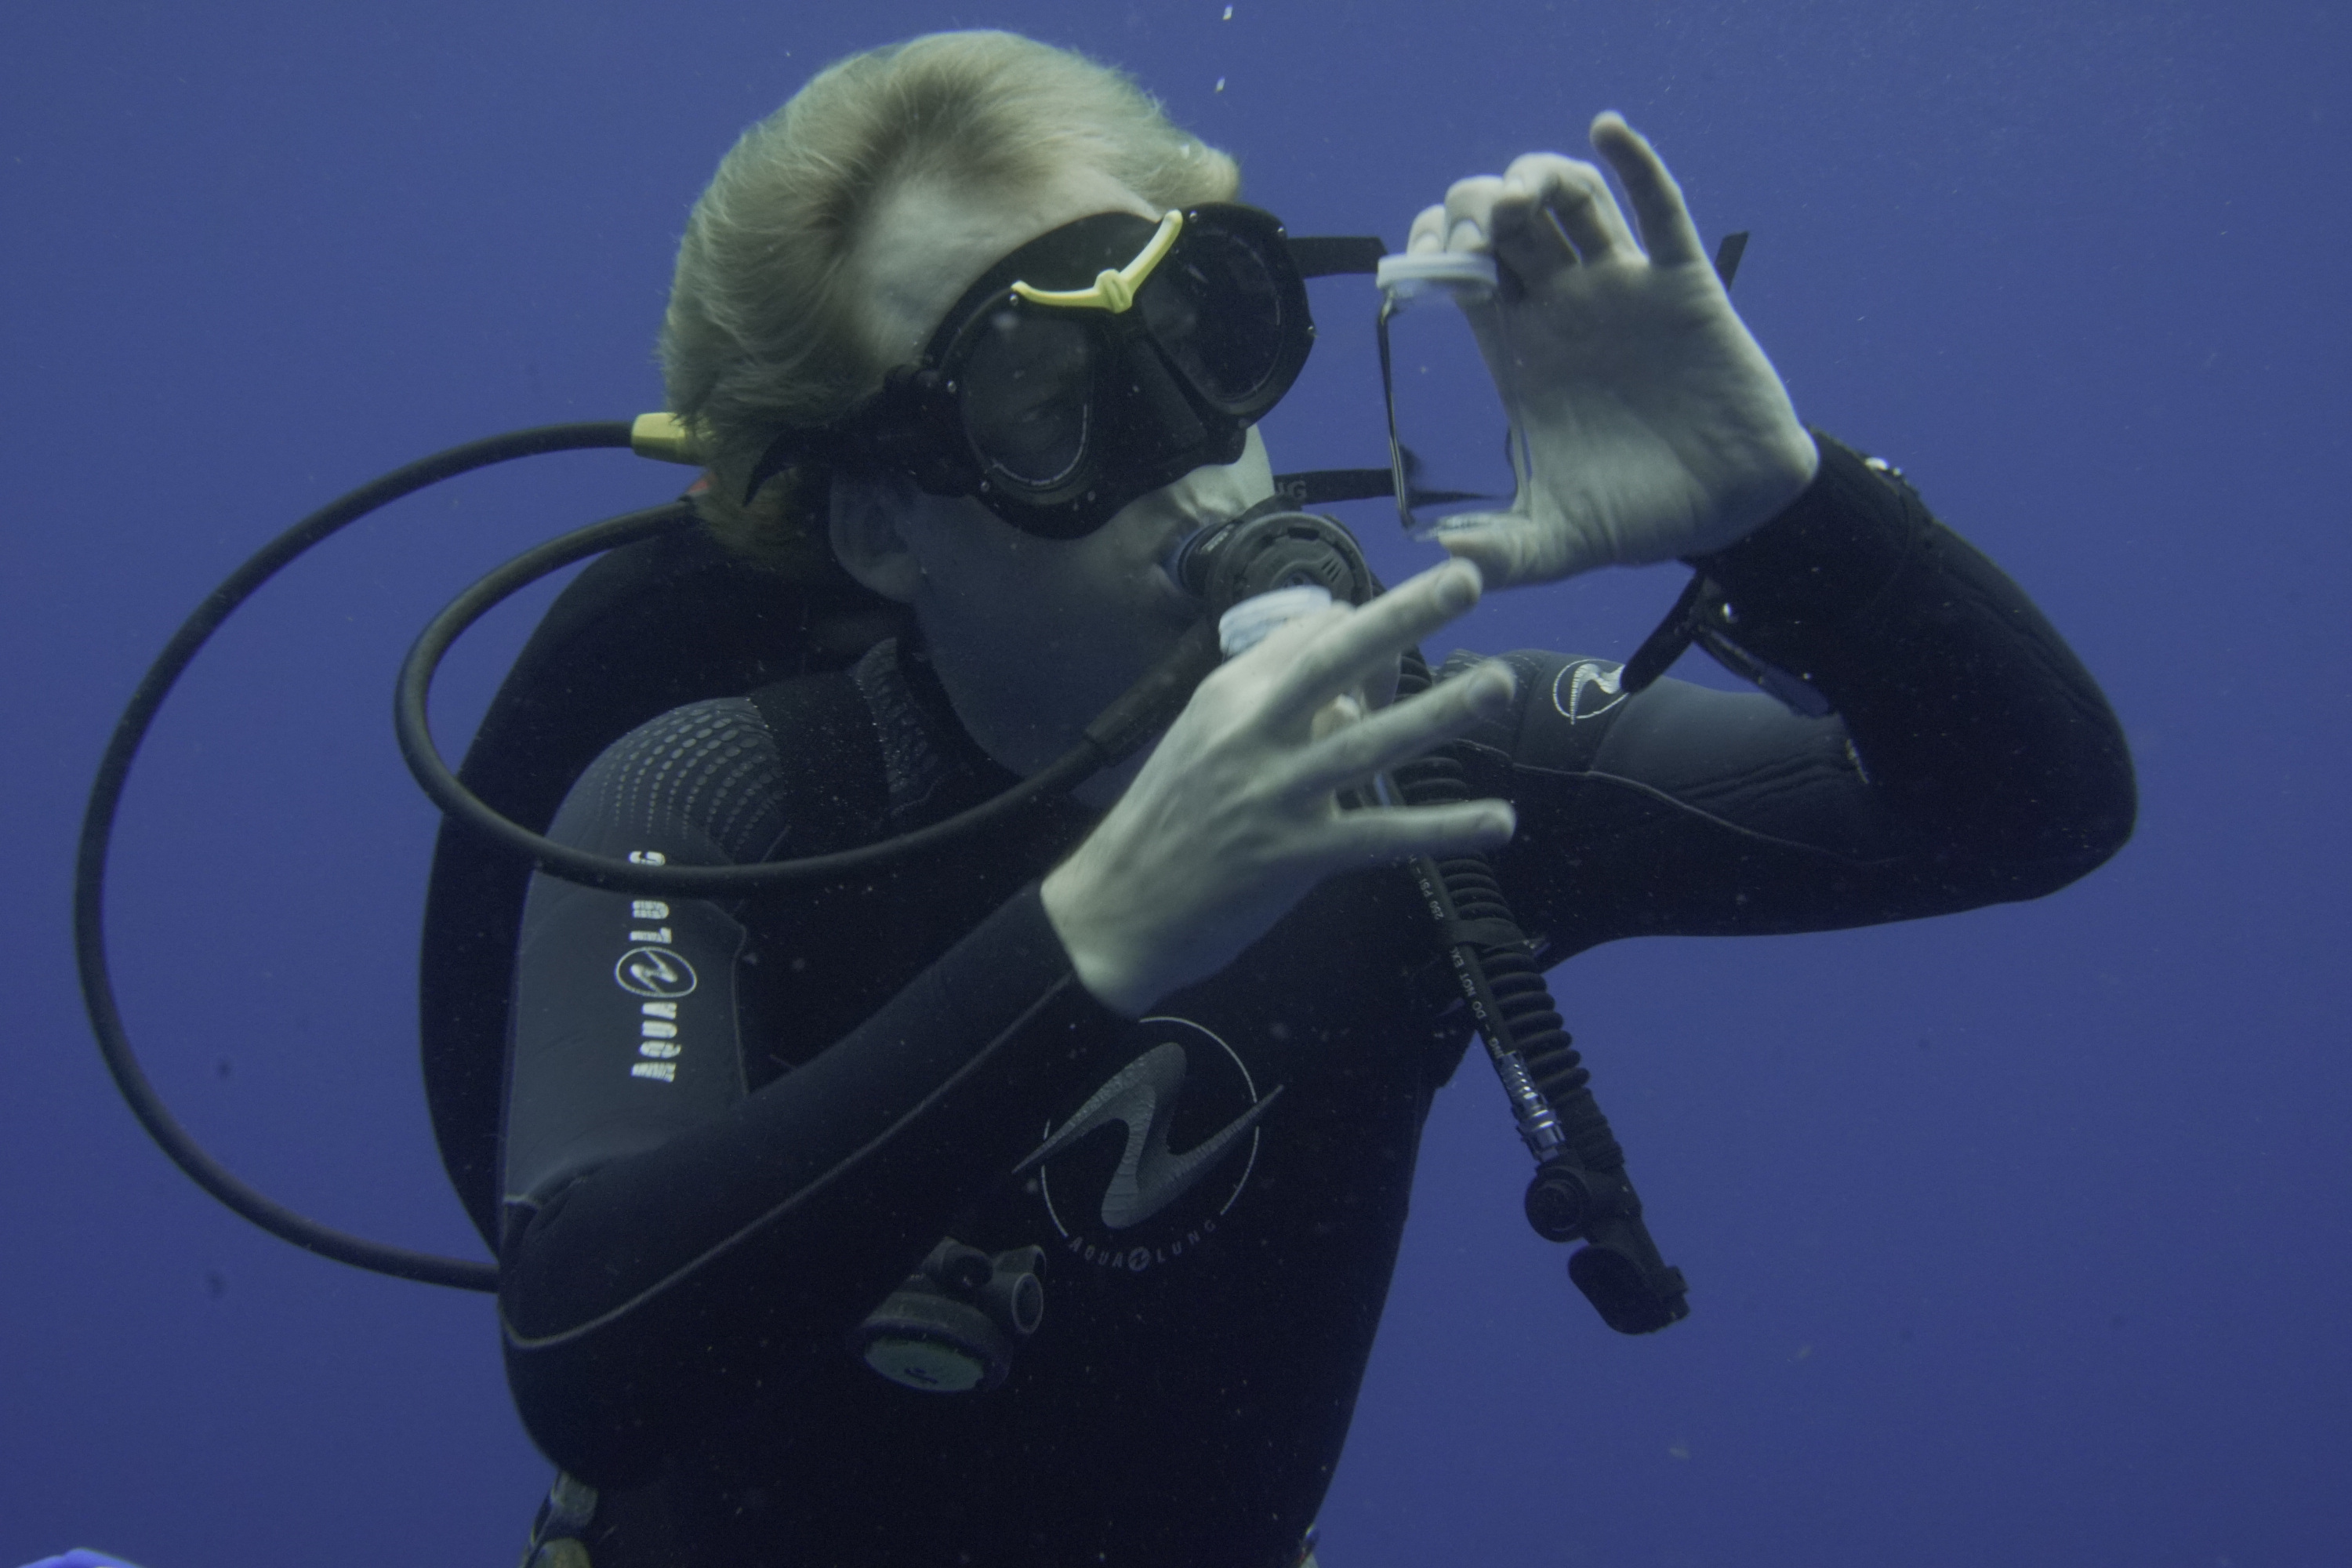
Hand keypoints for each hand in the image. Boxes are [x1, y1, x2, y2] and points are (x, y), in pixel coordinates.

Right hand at [1041, 560, 1517, 1016]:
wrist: (1118, 908)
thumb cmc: (1170, 818)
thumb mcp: (1206, 739)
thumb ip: (1274, 702)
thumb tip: (1351, 671)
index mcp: (1228, 695)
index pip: (1310, 637)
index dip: (1368, 625)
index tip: (1405, 628)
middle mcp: (1250, 733)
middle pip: (1336, 660)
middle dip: (1404, 615)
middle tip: (1467, 579)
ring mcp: (1274, 794)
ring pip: (1369, 743)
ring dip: (1440, 712)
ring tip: (1500, 682)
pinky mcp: (1295, 855)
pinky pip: (1383, 836)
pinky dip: (1444, 829)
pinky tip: (1498, 821)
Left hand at [1408, 112, 1818, 586]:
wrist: (1729, 511)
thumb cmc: (1636, 519)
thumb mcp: (1556, 542)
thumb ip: (1500, 551)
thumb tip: (1443, 565)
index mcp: (1521, 354)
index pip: (1461, 277)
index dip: (1435, 250)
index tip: (1423, 252)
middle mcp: (1564, 310)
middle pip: (1506, 227)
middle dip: (1479, 209)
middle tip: (1472, 232)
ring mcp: (1622, 290)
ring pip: (1572, 204)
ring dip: (1539, 179)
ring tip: (1520, 193)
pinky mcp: (1681, 284)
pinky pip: (1658, 208)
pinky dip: (1633, 161)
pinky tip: (1605, 129)